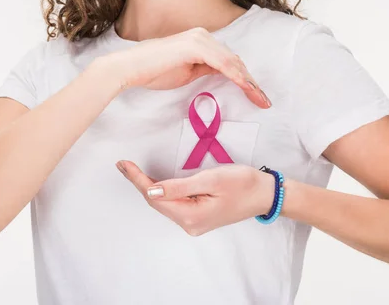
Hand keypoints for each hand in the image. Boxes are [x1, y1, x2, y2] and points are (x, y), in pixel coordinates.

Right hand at [98, 27, 270, 108]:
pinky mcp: (196, 47)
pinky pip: (223, 64)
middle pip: (235, 61)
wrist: (130, 68)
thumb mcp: (186, 72)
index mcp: (201, 40)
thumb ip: (205, 69)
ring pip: (232, 62)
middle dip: (251, 82)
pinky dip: (237, 77)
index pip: (228, 60)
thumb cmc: (153, 71)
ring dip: (248, 82)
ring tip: (260, 98)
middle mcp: (203, 36)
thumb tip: (222, 72)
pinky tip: (246, 88)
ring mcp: (200, 39)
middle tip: (264, 100)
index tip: (256, 96)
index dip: (244, 79)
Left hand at [115, 160, 275, 235]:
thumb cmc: (243, 183)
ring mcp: (193, 222)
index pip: (155, 196)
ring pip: (164, 203)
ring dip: (149, 186)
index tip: (123, 164)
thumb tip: (153, 190)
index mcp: (191, 216)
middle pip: (157, 202)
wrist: (266, 194)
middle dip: (139, 182)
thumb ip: (180, 186)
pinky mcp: (198, 216)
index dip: (137, 180)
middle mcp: (189, 224)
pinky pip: (174, 203)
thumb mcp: (211, 179)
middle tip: (123, 164)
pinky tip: (154, 180)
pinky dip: (162, 191)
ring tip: (132, 170)